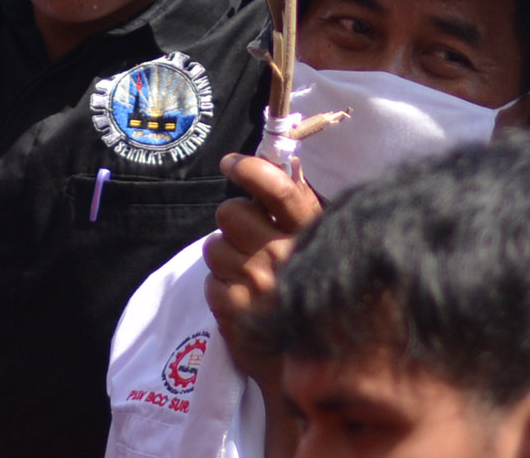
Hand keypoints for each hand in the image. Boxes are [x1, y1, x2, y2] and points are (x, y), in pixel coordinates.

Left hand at [205, 152, 322, 383]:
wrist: (308, 368)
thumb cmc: (313, 297)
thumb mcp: (320, 248)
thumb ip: (300, 208)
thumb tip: (283, 159)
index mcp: (309, 235)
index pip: (278, 187)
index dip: (249, 168)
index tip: (231, 163)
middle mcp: (283, 255)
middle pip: (230, 212)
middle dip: (231, 223)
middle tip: (245, 240)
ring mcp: (257, 283)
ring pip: (213, 246)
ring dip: (224, 258)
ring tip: (246, 277)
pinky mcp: (234, 310)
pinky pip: (209, 282)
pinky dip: (220, 290)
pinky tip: (242, 301)